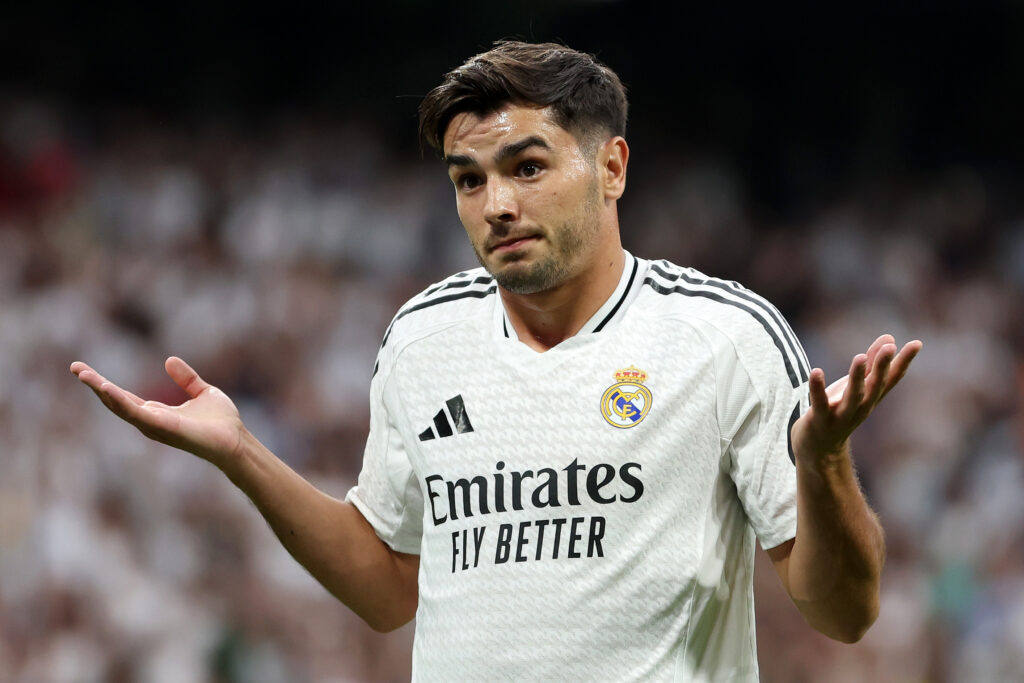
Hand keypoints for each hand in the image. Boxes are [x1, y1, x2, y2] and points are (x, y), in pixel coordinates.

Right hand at [70, 357, 245, 465]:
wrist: (236, 440)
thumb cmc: (222, 422)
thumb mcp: (203, 391)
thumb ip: (186, 378)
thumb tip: (169, 360)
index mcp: (157, 412)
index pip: (124, 396)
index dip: (104, 384)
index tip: (84, 370)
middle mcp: (151, 421)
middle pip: (115, 402)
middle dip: (95, 385)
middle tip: (75, 368)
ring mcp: (154, 426)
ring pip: (120, 407)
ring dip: (101, 391)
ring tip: (84, 374)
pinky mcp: (162, 428)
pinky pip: (136, 414)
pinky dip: (120, 401)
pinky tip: (106, 388)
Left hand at [791, 334, 921, 461]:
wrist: (818, 449)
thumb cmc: (839, 410)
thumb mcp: (856, 385)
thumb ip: (871, 363)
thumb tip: (890, 338)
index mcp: (871, 397)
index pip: (892, 378)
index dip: (904, 361)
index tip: (916, 343)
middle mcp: (862, 407)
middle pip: (875, 386)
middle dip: (882, 367)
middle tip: (890, 347)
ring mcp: (842, 415)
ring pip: (853, 396)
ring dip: (857, 378)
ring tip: (859, 357)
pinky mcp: (820, 420)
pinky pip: (819, 403)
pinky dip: (817, 388)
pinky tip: (816, 371)